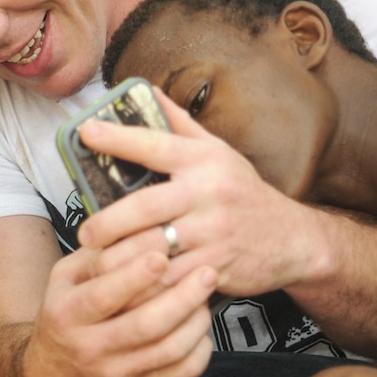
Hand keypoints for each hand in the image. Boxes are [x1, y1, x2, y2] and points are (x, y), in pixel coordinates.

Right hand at [23, 246, 216, 376]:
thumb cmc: (63, 317)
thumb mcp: (62, 280)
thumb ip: (94, 255)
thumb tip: (134, 224)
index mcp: (68, 314)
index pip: (104, 295)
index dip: (135, 276)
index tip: (162, 255)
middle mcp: (91, 347)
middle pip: (145, 325)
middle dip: (182, 296)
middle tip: (207, 271)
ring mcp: (117, 373)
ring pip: (169, 350)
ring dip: (196, 319)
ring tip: (206, 294)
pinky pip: (181, 374)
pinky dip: (200, 349)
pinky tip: (201, 327)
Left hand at [77, 89, 319, 298]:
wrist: (292, 239)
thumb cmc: (243, 192)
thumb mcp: (218, 152)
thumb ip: (180, 124)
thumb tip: (147, 91)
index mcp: (204, 160)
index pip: (154, 143)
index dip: (118, 137)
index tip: (86, 132)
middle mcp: (208, 193)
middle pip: (145, 206)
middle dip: (108, 222)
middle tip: (84, 232)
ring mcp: (213, 232)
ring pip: (155, 248)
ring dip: (120, 259)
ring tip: (97, 261)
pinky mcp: (216, 267)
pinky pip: (171, 278)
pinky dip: (145, 283)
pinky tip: (126, 286)